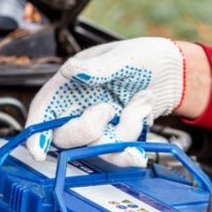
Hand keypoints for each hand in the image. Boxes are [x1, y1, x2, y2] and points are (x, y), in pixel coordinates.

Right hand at [25, 37, 185, 166]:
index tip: (37, 148)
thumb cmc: (145, 58)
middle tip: (107, 108)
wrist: (174, 75)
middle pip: (64, 136)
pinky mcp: (117, 139)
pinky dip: (129, 153)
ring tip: (141, 103)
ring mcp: (99, 127)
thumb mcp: (123, 56)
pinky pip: (116, 155)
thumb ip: (97, 67)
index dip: (36, 130)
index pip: (44, 109)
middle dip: (85, 129)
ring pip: (94, 148)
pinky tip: (139, 152)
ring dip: (123, 130)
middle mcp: (80, 108)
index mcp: (71, 84)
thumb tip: (71, 71)